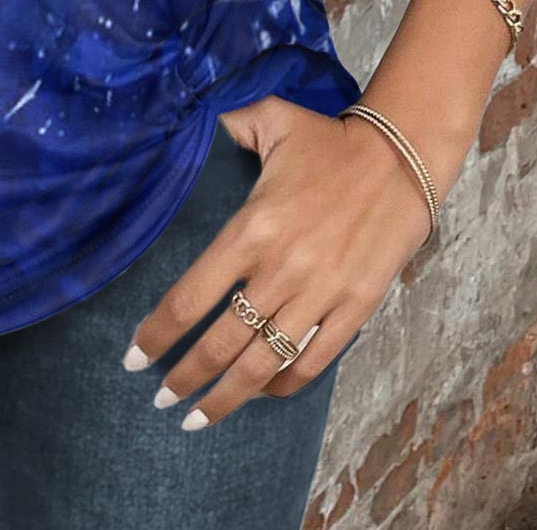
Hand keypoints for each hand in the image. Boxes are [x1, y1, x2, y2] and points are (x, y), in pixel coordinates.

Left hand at [122, 95, 455, 427]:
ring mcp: (320, 294)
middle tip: (160, 399)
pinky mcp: (355, 308)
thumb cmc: (328, 140)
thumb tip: (190, 121)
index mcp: (251, 229)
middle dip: (185, 379)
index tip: (134, 358)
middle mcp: (281, 269)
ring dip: (227, 397)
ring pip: (263, 363)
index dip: (158, 335)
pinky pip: (313, 362)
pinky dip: (283, 384)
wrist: (402, 158)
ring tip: (198, 418)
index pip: (190, 297)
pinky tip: (261, 392)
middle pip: (221, 343)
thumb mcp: (270, 118)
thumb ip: (227, 123)